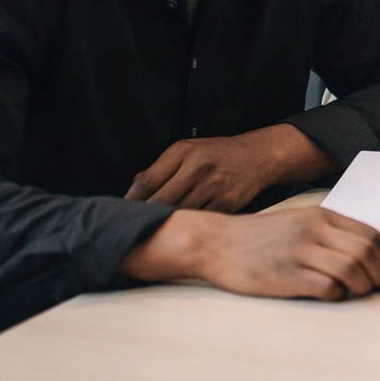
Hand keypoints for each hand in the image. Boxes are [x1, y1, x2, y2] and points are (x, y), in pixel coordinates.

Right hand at [120, 208, 379, 300]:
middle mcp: (313, 230)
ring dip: (362, 285)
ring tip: (358, 292)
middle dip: (379, 273)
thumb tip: (378, 246)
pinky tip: (331, 295)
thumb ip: (336, 231)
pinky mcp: (285, 275)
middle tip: (376, 285)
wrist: (216, 243)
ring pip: (350, 268)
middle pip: (365, 251)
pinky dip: (336, 294)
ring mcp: (299, 252)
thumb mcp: (301, 222)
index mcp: (321, 216)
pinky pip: (325, 287)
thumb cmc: (260, 237)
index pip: (370, 233)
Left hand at [125, 124, 335, 211]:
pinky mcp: (227, 202)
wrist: (258, 156)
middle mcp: (199, 167)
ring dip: (166, 223)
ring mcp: (214, 186)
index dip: (131, 200)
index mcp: (183, 152)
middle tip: (135, 226)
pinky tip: (183, 228)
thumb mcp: (188, 150)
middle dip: (146, 216)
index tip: (122, 213)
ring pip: (179, 213)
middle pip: (161, 201)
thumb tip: (133, 190)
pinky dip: (189, 225)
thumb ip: (161, 168)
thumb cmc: (217, 154)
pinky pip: (200, 219)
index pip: (147, 181)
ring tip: (154, 230)